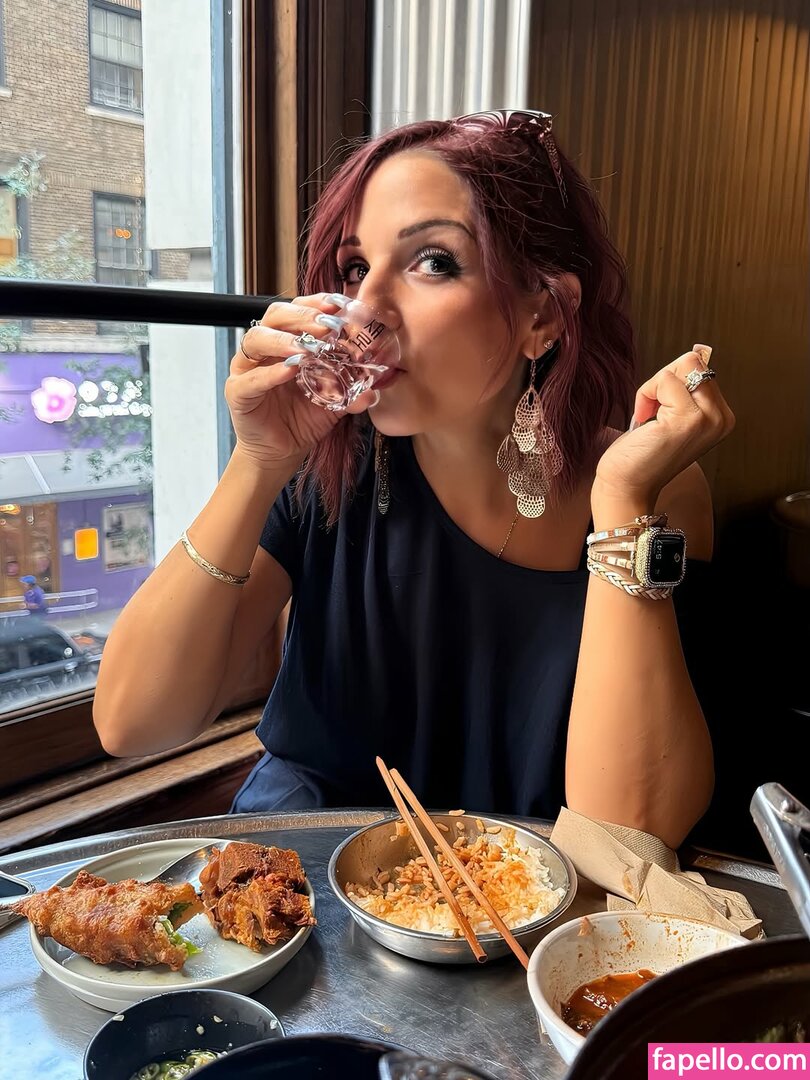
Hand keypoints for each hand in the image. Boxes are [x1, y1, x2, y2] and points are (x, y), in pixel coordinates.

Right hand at [226, 294, 377, 470]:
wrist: (281, 452)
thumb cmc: (302, 419)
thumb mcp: (334, 402)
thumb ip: (352, 392)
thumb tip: (373, 392)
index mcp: (286, 342)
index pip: (297, 310)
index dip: (315, 303)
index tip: (337, 304)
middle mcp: (264, 350)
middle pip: (275, 316)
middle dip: (302, 317)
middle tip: (327, 327)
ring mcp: (247, 369)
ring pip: (256, 340)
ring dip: (283, 341)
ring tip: (306, 349)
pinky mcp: (238, 392)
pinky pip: (250, 379)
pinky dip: (269, 374)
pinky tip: (288, 372)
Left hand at [593, 346, 734, 507]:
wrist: (626, 486)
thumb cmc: (641, 453)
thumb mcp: (672, 416)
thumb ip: (686, 391)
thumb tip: (695, 355)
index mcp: (721, 417)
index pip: (701, 368)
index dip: (671, 383)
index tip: (658, 412)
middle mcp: (722, 419)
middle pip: (694, 362)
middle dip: (663, 380)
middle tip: (651, 412)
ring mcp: (708, 419)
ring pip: (683, 366)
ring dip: (655, 387)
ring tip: (648, 416)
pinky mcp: (688, 420)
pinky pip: (666, 379)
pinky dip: (646, 394)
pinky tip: (643, 420)